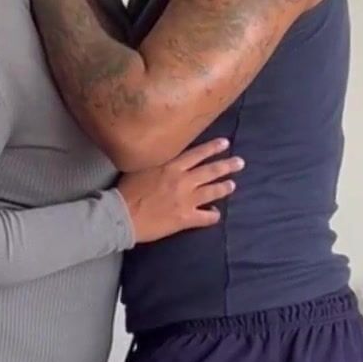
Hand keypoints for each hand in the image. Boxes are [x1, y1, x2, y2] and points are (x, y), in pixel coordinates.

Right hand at [116, 138, 242, 243]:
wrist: (122, 215)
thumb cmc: (127, 190)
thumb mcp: (141, 166)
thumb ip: (157, 162)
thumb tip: (164, 156)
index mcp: (172, 166)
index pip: (197, 154)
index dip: (212, 148)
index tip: (225, 143)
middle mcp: (183, 180)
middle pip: (211, 171)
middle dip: (227, 165)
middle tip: (240, 162)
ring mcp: (186, 200)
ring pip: (212, 192)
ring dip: (224, 187)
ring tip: (232, 184)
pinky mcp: (185, 218)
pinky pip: (206, 217)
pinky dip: (213, 215)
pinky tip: (216, 214)